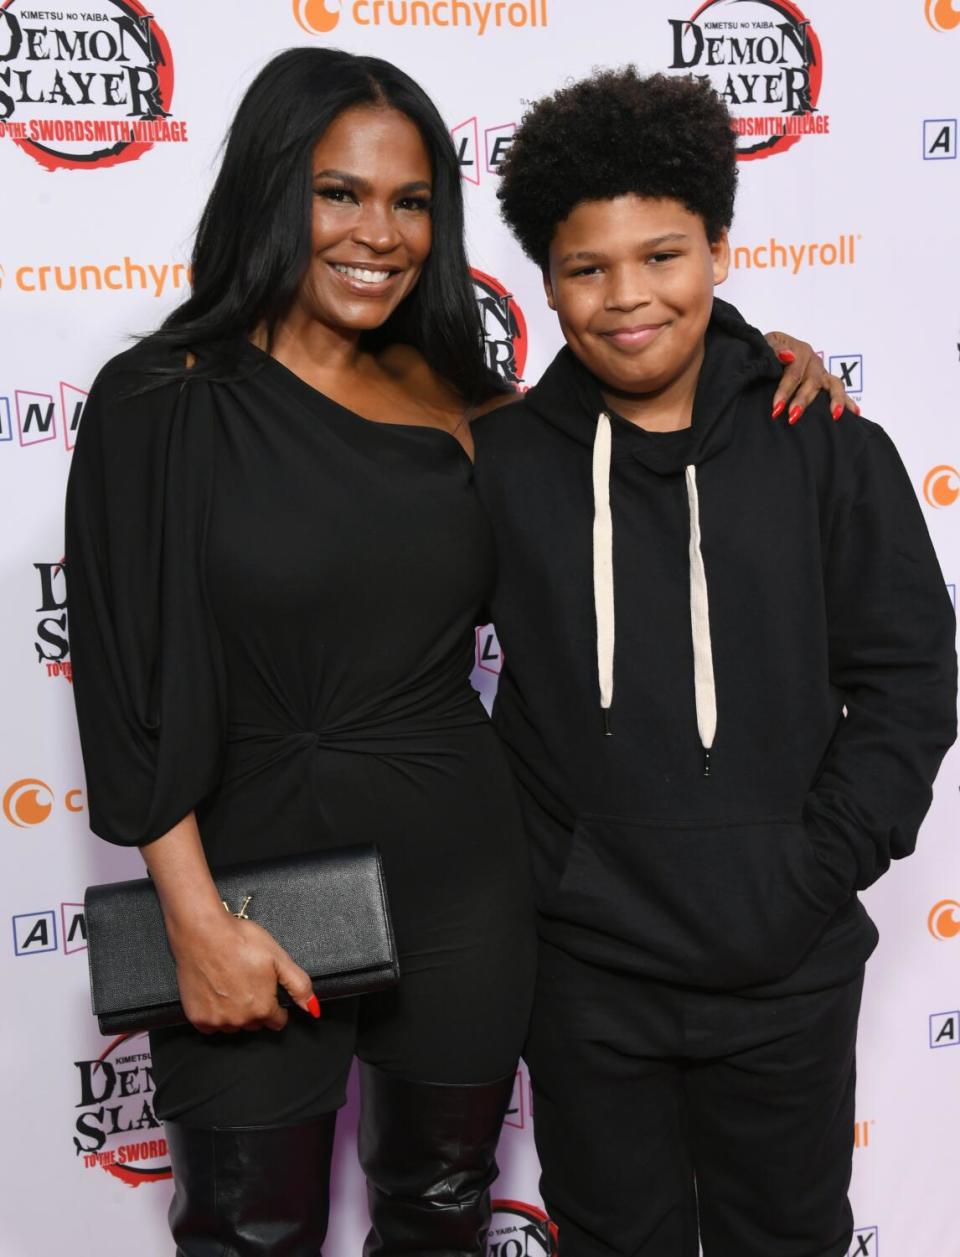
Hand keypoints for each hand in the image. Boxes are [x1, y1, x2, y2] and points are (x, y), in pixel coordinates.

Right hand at [167, 911, 319, 1034]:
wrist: (202, 932)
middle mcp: (240, 1020)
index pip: (278, 1021)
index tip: (269, 990)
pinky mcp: (197, 1018)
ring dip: (236, 1012)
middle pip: (256, 1024)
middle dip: (256, 1008)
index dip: (277, 1006)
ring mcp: (217, 1021)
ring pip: (234, 1026)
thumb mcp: (279, 958)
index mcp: (263, 1008)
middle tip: (249, 981)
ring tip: (231, 984)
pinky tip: (216, 991)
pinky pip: (211, 1026)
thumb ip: (299, 986)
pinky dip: (215, 1014)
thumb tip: (313, 1009)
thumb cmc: (240, 941)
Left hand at [764, 331, 859, 425]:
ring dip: (835, 400)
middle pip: (812, 382)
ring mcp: (821, 371)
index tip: (776, 408)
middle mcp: (813, 361)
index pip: (794, 373)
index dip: (785, 391)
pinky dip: (847, 401)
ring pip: (833, 385)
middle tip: (793, 416)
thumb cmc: (767, 349)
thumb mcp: (767, 343)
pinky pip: (839, 390)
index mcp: (799, 351)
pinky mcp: (825, 380)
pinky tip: (855, 413)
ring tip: (835, 415)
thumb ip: (775, 349)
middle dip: (803, 400)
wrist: (770, 350)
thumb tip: (789, 356)